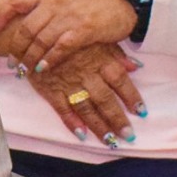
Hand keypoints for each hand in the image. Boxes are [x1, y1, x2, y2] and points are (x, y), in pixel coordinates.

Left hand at [0, 0, 135, 72]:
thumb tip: (30, 9)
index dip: (0, 15)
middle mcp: (56, 1)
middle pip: (26, 26)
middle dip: (16, 46)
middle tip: (11, 61)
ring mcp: (69, 15)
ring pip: (40, 40)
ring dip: (29, 57)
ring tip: (24, 69)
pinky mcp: (84, 29)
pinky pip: (59, 48)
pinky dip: (48, 60)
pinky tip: (43, 68)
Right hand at [23, 41, 145, 146]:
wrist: (35, 35)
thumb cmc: (69, 36)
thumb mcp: (96, 38)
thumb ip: (117, 54)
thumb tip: (136, 66)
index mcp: (100, 60)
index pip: (120, 81)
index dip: (132, 97)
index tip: (141, 111)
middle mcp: (87, 74)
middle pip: (105, 100)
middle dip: (117, 119)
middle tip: (128, 135)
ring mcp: (68, 84)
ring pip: (86, 108)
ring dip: (99, 126)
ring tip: (110, 141)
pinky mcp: (50, 90)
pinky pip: (62, 109)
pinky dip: (71, 122)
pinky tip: (81, 134)